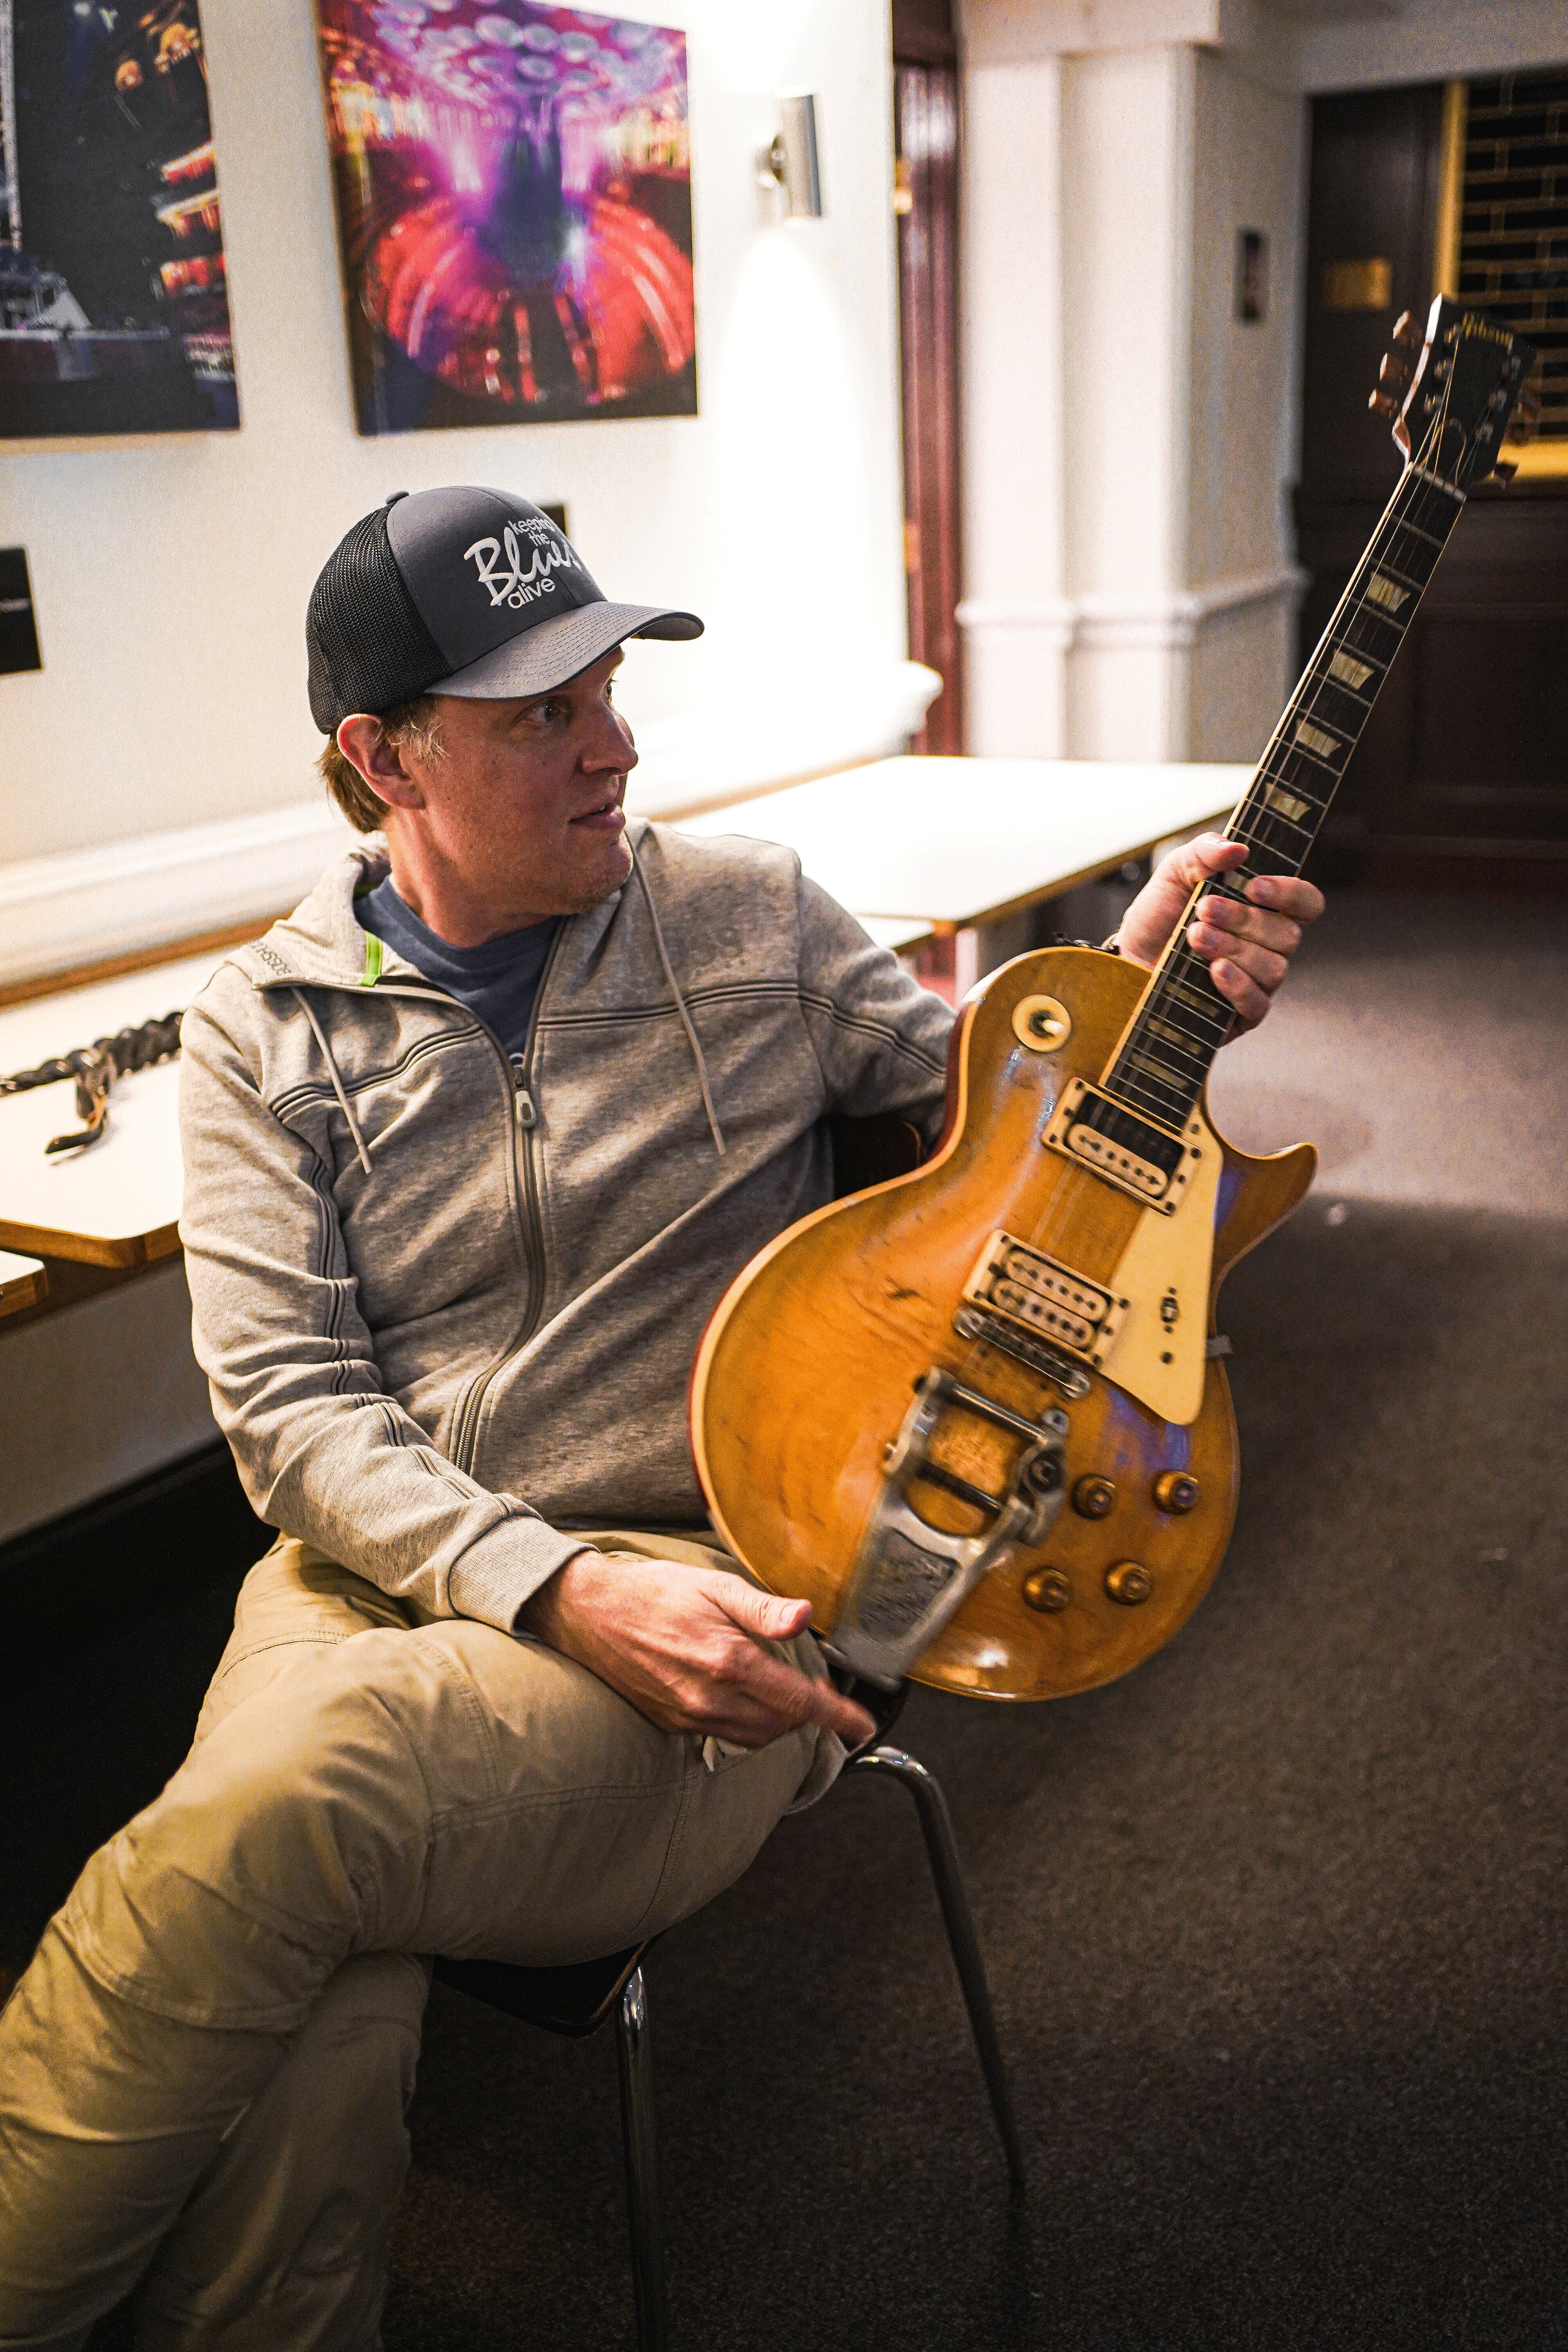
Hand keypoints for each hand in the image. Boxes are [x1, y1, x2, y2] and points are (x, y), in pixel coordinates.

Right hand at [518, 1551, 876, 1749]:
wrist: (588, 1614)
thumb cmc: (653, 1592)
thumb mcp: (714, 1586)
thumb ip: (763, 1609)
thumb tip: (804, 1617)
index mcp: (727, 1661)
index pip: (798, 1700)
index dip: (837, 1716)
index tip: (863, 1727)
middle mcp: (709, 1697)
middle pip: (781, 1725)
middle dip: (807, 1713)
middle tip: (817, 1690)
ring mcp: (688, 1715)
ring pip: (754, 1737)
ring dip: (778, 1721)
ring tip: (784, 1693)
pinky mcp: (672, 1724)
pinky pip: (724, 1736)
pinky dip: (747, 1725)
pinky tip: (745, 1698)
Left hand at [1114, 833, 1324, 1032]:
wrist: (1126, 961)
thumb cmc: (1158, 918)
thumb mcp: (1174, 874)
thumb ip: (1205, 852)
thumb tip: (1237, 849)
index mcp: (1264, 909)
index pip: (1306, 902)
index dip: (1290, 893)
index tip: (1253, 886)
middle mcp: (1268, 946)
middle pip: (1287, 935)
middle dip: (1243, 920)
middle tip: (1203, 911)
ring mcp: (1257, 982)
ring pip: (1274, 968)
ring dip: (1233, 949)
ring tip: (1194, 938)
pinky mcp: (1240, 1015)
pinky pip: (1258, 1004)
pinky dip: (1237, 985)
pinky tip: (1214, 971)